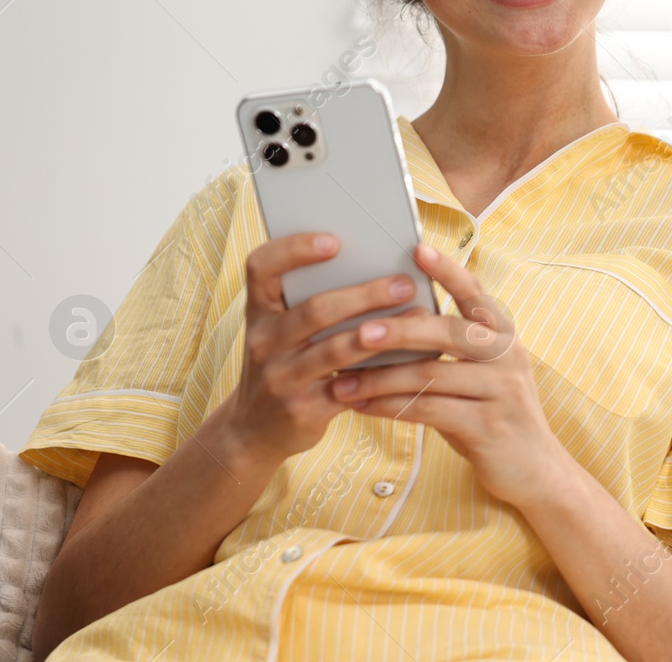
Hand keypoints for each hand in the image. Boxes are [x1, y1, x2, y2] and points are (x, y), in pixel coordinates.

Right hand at [218, 232, 427, 465]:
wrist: (252, 431)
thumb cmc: (282, 364)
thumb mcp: (280, 331)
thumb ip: (310, 301)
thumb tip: (378, 264)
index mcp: (258, 311)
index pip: (261, 267)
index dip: (293, 249)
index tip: (334, 241)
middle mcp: (263, 341)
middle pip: (315, 310)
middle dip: (365, 294)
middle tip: (405, 283)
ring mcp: (280, 378)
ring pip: (336, 349)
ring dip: (382, 331)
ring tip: (419, 316)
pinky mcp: (302, 410)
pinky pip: (351, 386)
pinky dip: (384, 370)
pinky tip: (412, 358)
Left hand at [326, 243, 569, 511]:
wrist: (536, 471)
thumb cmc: (493, 413)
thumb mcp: (483, 373)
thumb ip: (452, 348)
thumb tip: (389, 319)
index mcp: (503, 335)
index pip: (475, 294)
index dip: (448, 270)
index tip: (416, 249)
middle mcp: (507, 356)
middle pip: (448, 332)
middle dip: (400, 329)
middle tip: (358, 330)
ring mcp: (501, 392)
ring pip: (432, 375)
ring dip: (380, 378)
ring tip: (341, 380)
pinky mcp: (488, 426)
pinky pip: (429, 410)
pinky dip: (389, 408)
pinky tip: (360, 407)